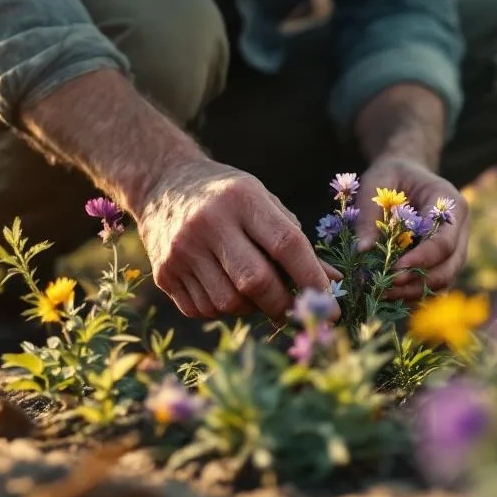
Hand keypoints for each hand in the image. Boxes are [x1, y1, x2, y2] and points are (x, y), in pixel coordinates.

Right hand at [135, 158, 338, 321]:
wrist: (163, 184)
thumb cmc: (228, 197)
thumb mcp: (263, 203)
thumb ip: (295, 241)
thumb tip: (334, 281)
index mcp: (242, 198)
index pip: (286, 244)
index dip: (312, 279)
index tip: (331, 306)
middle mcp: (208, 222)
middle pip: (255, 281)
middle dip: (283, 305)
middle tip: (296, 312)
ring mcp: (181, 249)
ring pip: (229, 303)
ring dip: (251, 307)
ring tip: (253, 291)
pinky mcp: (163, 273)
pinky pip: (204, 310)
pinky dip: (223, 309)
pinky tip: (224, 287)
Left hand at [352, 155, 469, 301]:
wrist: (405, 174)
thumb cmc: (391, 175)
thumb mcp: (376, 183)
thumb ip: (369, 214)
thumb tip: (362, 250)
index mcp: (449, 202)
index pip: (444, 241)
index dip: (422, 259)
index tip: (394, 269)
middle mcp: (459, 227)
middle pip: (450, 265)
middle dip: (419, 281)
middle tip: (385, 288)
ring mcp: (455, 246)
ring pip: (446, 279)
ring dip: (416, 291)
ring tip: (382, 293)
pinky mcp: (444, 260)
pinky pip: (436, 284)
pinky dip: (415, 293)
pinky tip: (390, 295)